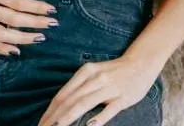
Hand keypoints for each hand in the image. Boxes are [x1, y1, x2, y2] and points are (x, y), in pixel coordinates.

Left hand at [39, 53, 158, 125]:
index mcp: (86, 72)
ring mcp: (110, 88)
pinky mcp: (124, 97)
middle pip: (70, 100)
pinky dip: (99, 117)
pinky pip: (110, 109)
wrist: (142, 62)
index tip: (41, 123)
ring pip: (85, 103)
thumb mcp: (93, 74)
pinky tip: (90, 125)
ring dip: (69, 117)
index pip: (63, 95)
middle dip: (55, 118)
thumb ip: (79, 87)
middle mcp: (95, 78)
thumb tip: (59, 106)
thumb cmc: (114, 71)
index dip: (50, 111)